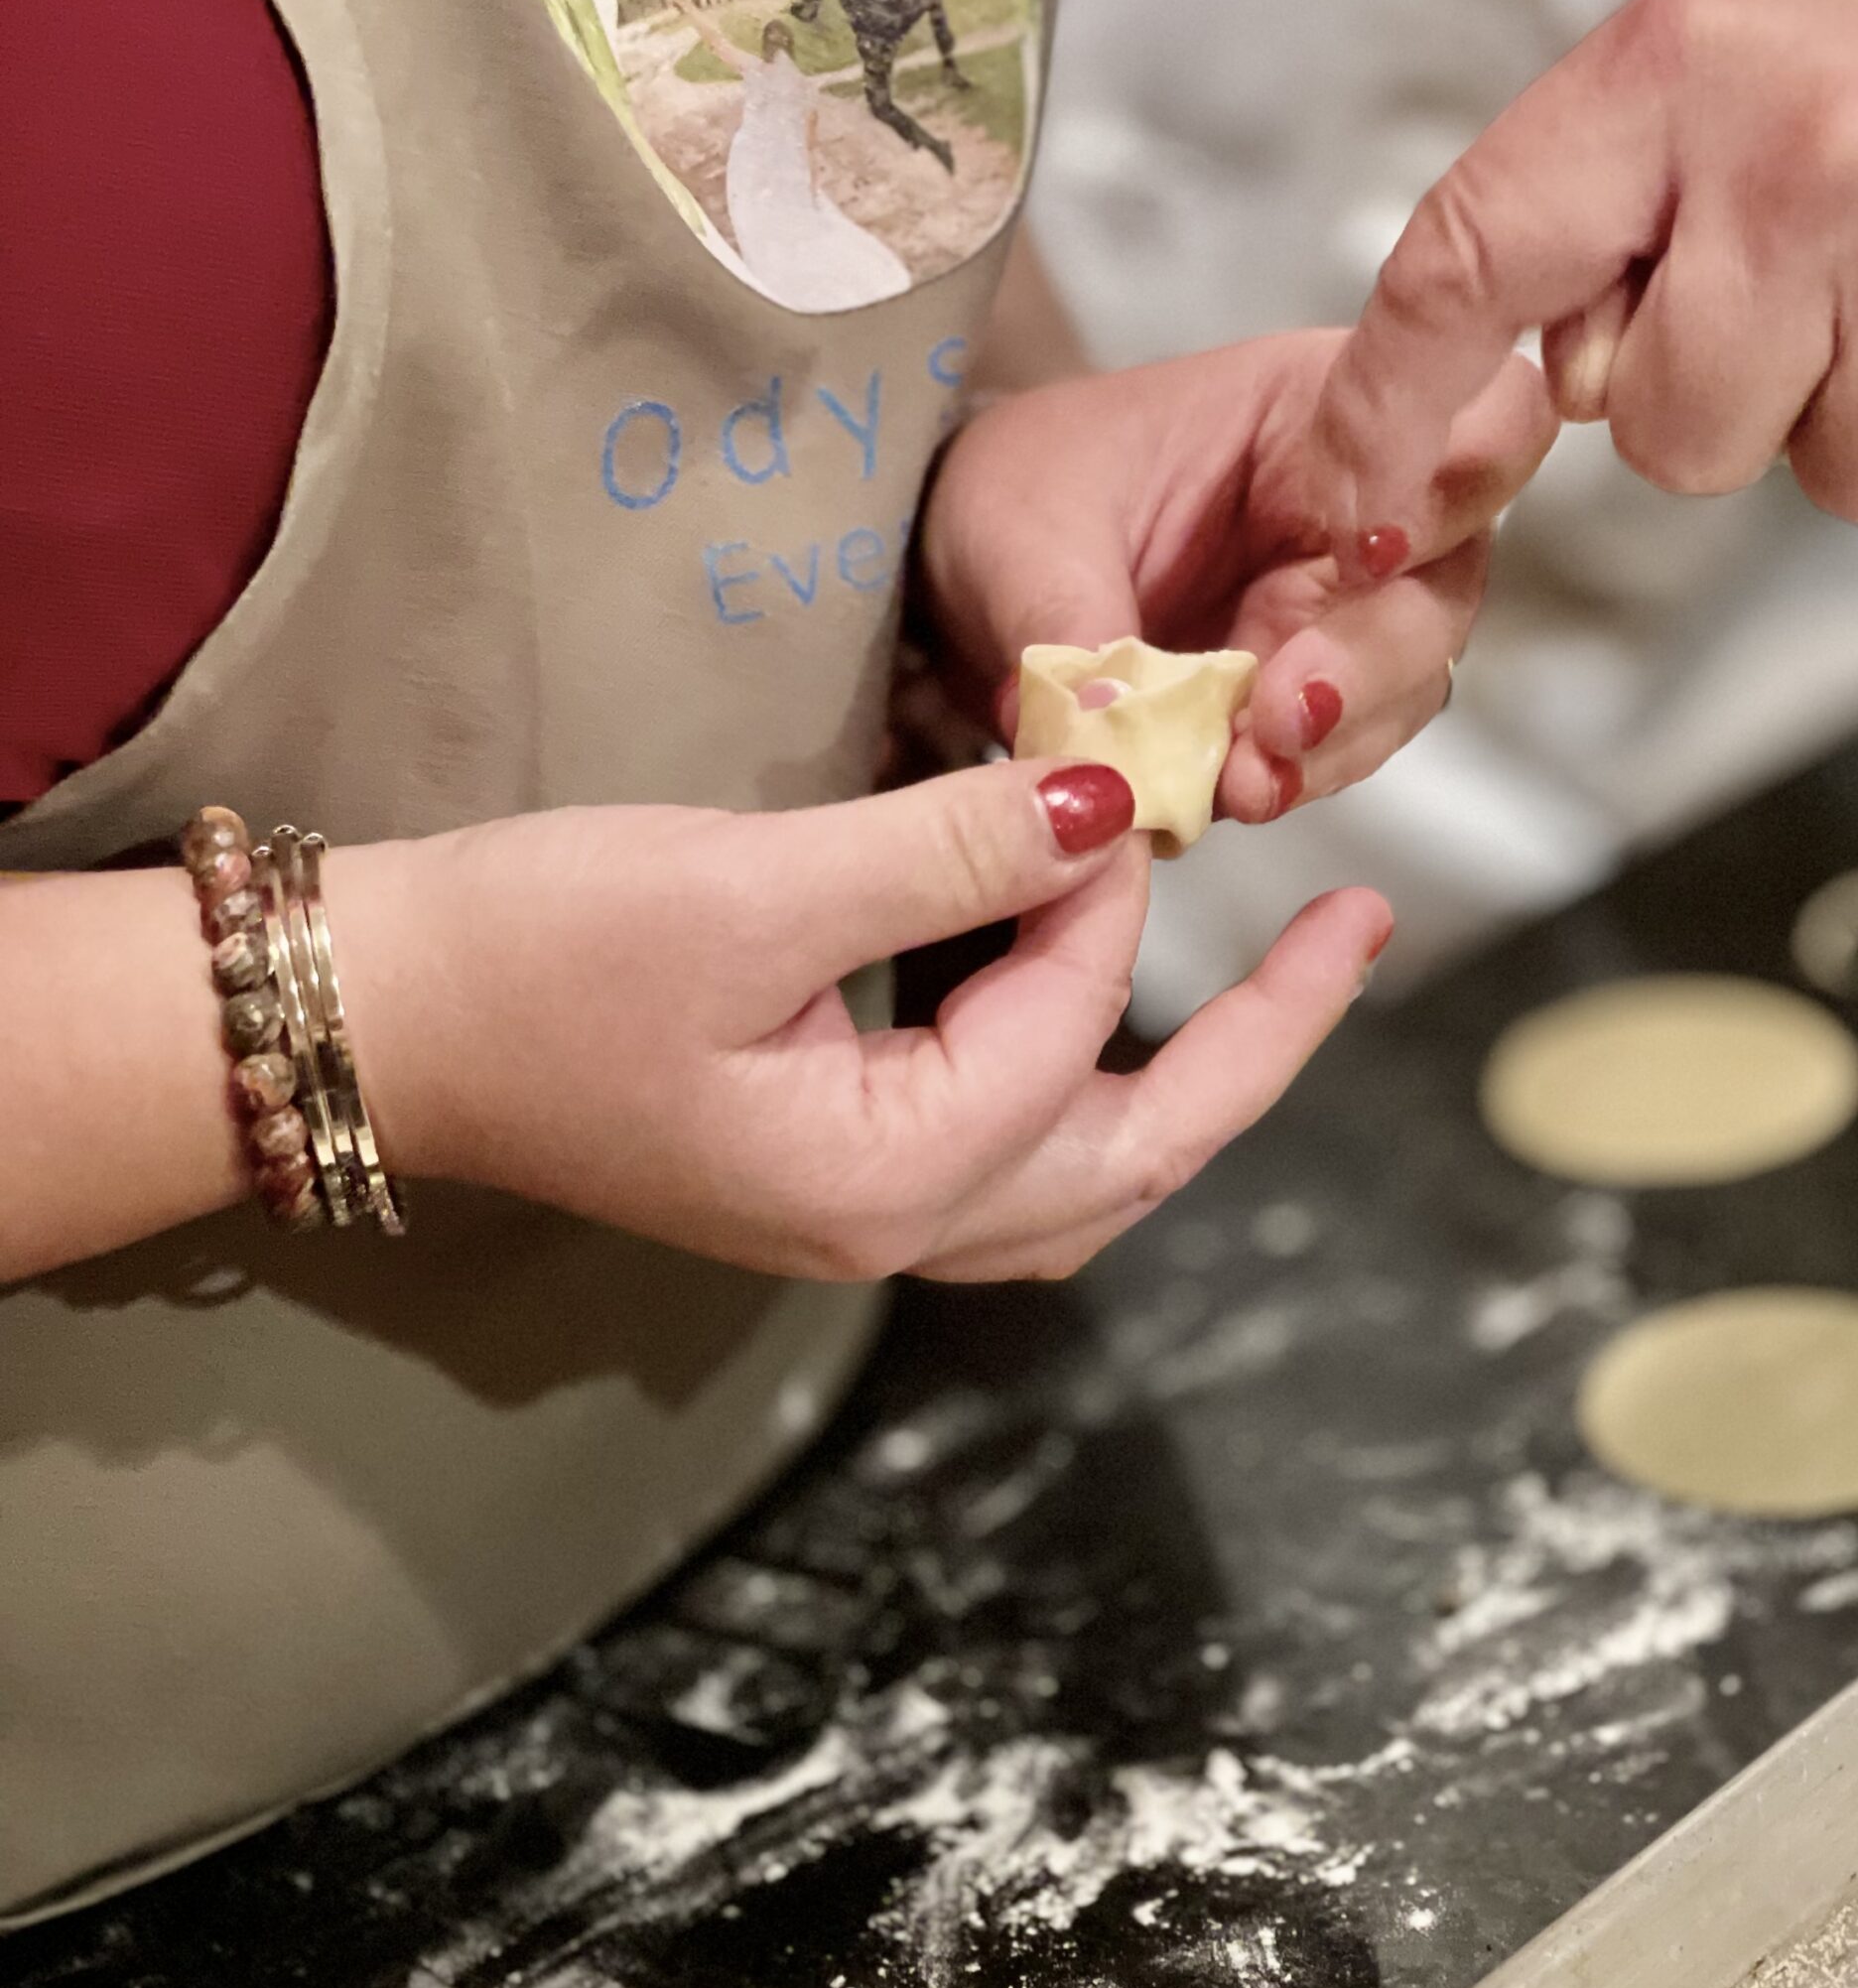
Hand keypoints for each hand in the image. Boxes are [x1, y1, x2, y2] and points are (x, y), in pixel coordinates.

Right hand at [325, 762, 1389, 1283]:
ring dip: (1187, 1083)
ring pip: (1084, 1173)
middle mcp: (890, 1228)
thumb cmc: (535, 951)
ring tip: (1276, 988)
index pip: (1069, 1021)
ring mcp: (858, 1216)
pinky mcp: (827, 1171)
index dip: (1107, 881)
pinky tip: (1109, 1019)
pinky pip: (1012, 1156)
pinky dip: (1087, 1090)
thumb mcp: (751, 885)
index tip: (1119, 758)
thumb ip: (950, 850)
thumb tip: (1115, 798)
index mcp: (884, 1176)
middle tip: (1357, 930)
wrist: (369, 1018)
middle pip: (1138, 1153)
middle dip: (1260, 1042)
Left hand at [919, 327, 1554, 820]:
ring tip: (1242, 779)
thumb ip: (1073, 626)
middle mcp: (1368, 499)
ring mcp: (1349, 605)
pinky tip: (1231, 789)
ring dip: (1334, 738)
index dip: (1447, 477)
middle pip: (1447, 572)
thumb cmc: (1012, 494)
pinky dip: (1294, 774)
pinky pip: (1343, 743)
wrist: (962, 581)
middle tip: (1280, 715)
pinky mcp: (1314, 693)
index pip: (1465, 409)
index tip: (1367, 547)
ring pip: (1408, 676)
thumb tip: (1109, 729)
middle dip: (1372, 656)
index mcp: (1321, 400)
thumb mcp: (1018, 535)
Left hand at [1313, 0, 1857, 578]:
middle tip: (1836, 290)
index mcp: (1679, 67)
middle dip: (1742, 406)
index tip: (1352, 505)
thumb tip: (1535, 393)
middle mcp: (1806, 149)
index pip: (1472, 256)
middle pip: (1675, 443)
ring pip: (1837, 490)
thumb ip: (1611, 206)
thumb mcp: (1728, 41)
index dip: (1390, 407)